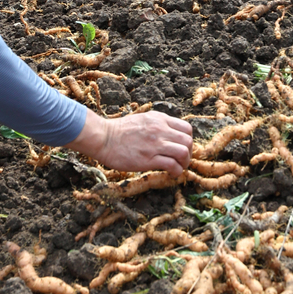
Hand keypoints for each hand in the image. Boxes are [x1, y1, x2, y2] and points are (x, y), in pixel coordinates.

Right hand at [67, 108, 192, 174]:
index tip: (183, 149)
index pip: (187, 128)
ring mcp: (155, 144)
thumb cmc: (119, 131)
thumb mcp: (143, 120)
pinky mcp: (148, 159)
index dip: (188, 141)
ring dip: (184, 163)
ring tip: (178, 168)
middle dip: (189, 154)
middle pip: (188, 141)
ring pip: (183, 152)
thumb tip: (169, 135)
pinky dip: (176, 171)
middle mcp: (160, 130)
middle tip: (182, 161)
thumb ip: (158, 125)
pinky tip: (171, 174)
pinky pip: (172, 165)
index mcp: (160, 120)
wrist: (103, 137)